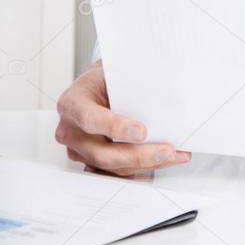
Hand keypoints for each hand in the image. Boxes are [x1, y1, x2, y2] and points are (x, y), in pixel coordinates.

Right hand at [55, 62, 190, 176]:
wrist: (94, 87)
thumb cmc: (103, 79)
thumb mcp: (111, 74)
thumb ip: (128, 86)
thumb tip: (164, 94)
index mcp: (72, 104)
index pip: (90, 119)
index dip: (115, 128)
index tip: (142, 132)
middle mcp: (71, 131)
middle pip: (103, 153)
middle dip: (139, 155)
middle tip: (166, 150)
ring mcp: (79, 151)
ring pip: (113, 166)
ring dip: (146, 164)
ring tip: (174, 155)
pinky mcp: (91, 162)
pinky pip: (118, 171)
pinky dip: (142, 167)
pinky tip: (162, 160)